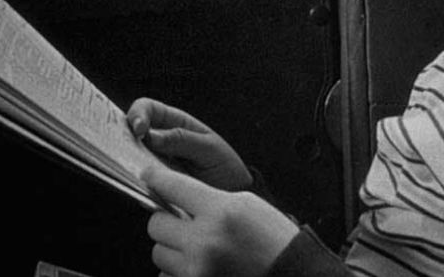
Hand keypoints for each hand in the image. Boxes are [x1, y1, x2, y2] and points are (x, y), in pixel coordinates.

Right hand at [126, 98, 250, 190]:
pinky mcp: (156, 184)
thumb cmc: (226, 167)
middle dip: (122, 136)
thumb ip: (182, 140)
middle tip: (122, 147)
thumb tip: (150, 136)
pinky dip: (135, 181)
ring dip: (125, 159)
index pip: (148, 108)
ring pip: (130, 156)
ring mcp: (156, 163)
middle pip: (130, 130)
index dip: (138, 114)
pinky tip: (138, 184)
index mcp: (175, 123)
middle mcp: (161, 141)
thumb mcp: (210, 149)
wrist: (235, 195)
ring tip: (126, 165)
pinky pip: (139, 180)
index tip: (139, 129)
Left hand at [143, 165, 297, 276]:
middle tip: (184, 225)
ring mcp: (199, 269)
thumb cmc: (274, 240)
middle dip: (168, 223)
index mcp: (220, 212)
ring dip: (172, 250)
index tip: (150, 176)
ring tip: (197, 249)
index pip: (171, 186)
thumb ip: (207, 198)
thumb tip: (173, 194)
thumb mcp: (245, 205)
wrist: (293, 274)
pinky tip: (199, 266)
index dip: (156, 178)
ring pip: (158, 253)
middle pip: (156, 225)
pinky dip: (178, 272)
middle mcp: (206, 242)